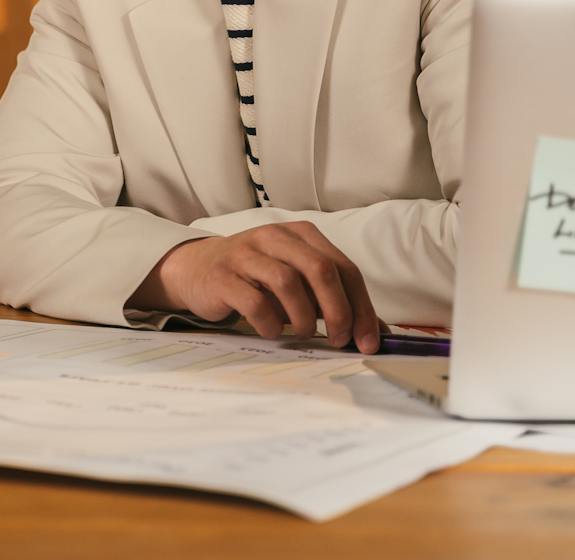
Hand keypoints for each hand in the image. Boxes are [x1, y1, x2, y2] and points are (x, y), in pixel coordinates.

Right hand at [149, 223, 380, 352]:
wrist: (198, 269)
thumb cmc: (257, 278)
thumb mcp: (298, 281)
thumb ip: (334, 300)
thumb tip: (376, 332)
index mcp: (301, 234)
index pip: (344, 267)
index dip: (361, 306)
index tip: (367, 341)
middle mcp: (275, 236)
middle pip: (320, 269)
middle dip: (338, 311)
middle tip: (339, 340)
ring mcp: (246, 253)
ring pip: (288, 282)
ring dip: (303, 317)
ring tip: (303, 333)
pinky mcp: (223, 276)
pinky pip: (254, 301)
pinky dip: (270, 323)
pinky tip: (271, 331)